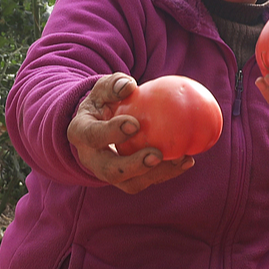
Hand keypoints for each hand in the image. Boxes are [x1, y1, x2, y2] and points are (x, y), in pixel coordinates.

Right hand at [67, 73, 194, 193]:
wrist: (100, 125)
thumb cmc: (104, 102)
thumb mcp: (103, 89)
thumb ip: (114, 85)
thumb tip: (129, 86)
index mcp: (81, 134)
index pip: (93, 136)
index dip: (111, 133)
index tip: (134, 124)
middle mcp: (91, 159)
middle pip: (109, 171)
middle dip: (134, 166)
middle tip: (156, 155)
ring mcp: (108, 173)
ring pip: (131, 183)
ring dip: (157, 174)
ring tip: (181, 159)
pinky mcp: (126, 180)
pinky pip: (147, 181)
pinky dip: (168, 173)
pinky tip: (188, 161)